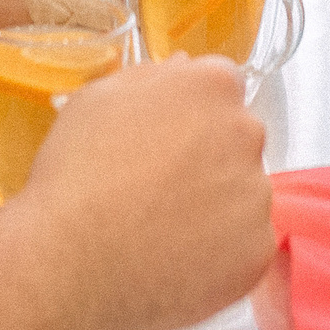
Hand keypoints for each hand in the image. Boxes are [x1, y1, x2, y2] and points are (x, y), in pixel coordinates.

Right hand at [5, 56, 273, 329]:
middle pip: (237, 138)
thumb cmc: (77, 173)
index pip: (220, 88)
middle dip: (209, 155)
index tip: (168, 136)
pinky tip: (177, 255)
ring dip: (217, 203)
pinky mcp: (257, 247)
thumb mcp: (99, 98)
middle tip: (161, 184)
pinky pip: (245, 242)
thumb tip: (181, 71)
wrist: (72, 258)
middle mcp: (245, 132)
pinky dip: (221, 251)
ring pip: (243, 192)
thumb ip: (152, 77)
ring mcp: (255, 192)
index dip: (191, 113)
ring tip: (163, 225)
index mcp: (211, 86)